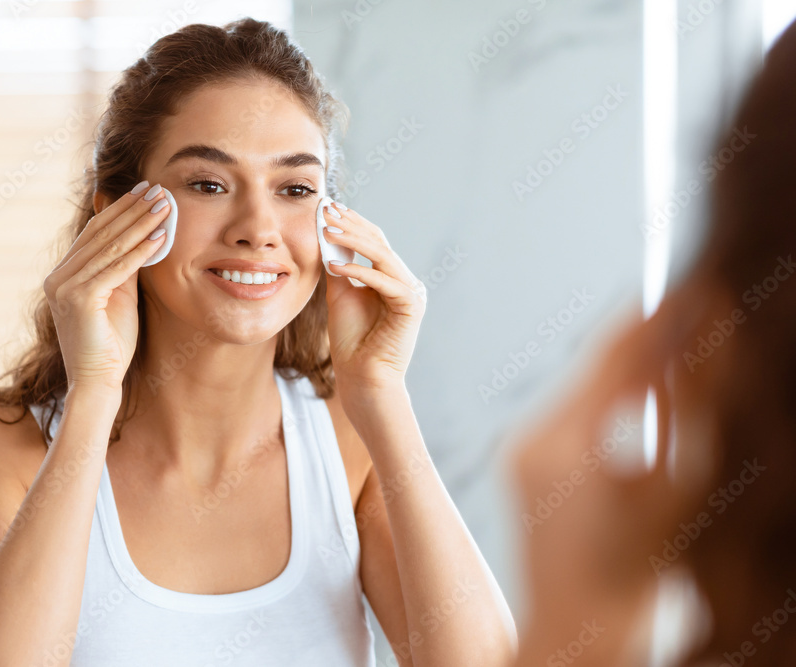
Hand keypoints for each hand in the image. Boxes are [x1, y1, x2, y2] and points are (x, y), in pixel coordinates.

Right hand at [43, 183, 171, 391]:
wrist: (98, 381)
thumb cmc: (111, 344)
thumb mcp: (119, 296)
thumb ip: (124, 267)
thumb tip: (144, 235)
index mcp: (63, 275)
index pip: (94, 233)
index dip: (120, 209)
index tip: (144, 190)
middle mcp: (58, 277)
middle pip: (101, 233)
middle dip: (133, 209)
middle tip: (158, 188)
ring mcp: (65, 288)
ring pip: (110, 247)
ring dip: (141, 224)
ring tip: (165, 206)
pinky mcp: (79, 300)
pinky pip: (116, 268)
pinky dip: (141, 251)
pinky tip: (161, 237)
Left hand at [320, 203, 425, 402]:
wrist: (362, 376)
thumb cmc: (351, 340)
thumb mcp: (340, 295)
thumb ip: (339, 268)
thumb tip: (327, 239)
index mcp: (391, 278)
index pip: (373, 242)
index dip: (352, 224)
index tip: (328, 209)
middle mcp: (405, 282)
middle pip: (379, 243)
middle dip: (352, 225)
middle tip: (328, 210)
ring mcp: (411, 293)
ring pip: (383, 257)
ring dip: (353, 242)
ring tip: (327, 231)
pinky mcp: (411, 306)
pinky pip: (384, 281)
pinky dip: (359, 272)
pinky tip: (335, 267)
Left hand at [507, 292, 711, 664]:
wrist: (575, 635)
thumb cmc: (634, 575)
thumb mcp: (676, 487)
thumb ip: (689, 408)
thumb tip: (708, 338)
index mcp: (562, 444)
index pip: (616, 360)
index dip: (658, 321)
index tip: (695, 287)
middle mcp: (531, 440)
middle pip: (596, 368)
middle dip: (646, 337)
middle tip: (693, 301)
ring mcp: (523, 453)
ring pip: (584, 389)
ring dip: (629, 365)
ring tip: (676, 336)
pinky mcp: (526, 468)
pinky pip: (573, 415)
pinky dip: (609, 396)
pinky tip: (642, 385)